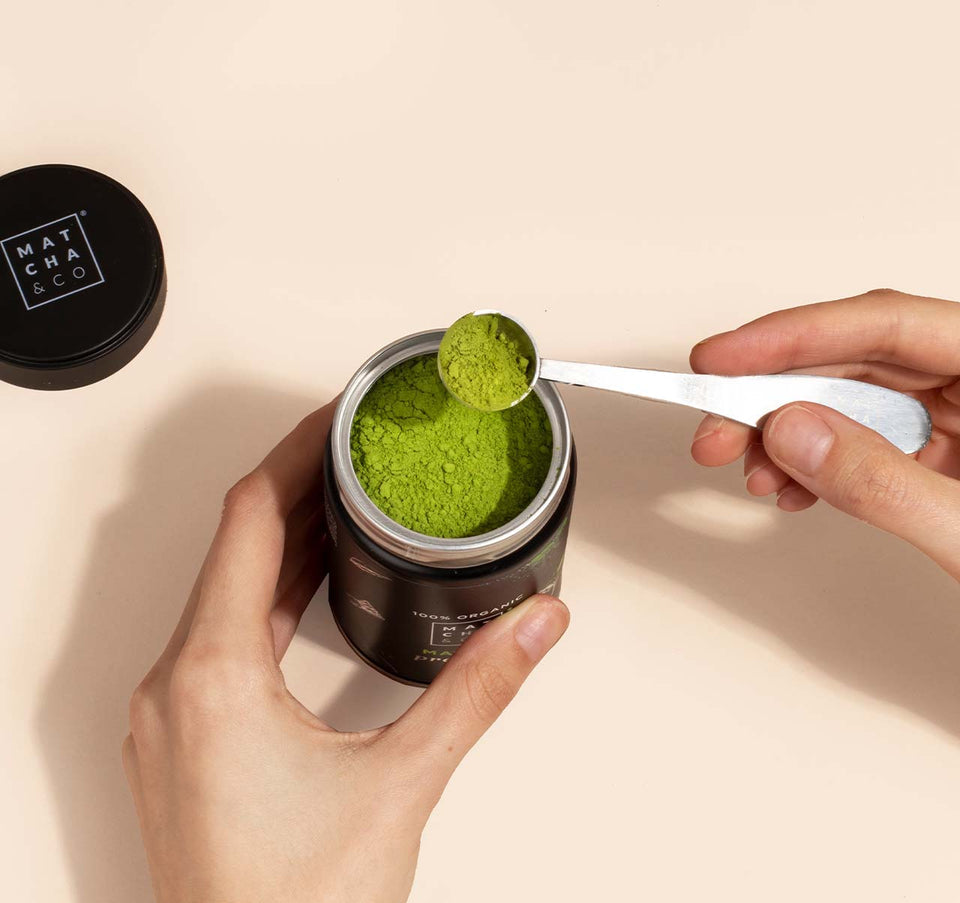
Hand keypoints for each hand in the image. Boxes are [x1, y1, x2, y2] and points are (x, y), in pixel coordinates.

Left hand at [122, 400, 568, 902]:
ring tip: (338, 505)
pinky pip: (219, 636)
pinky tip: (306, 591)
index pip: (247, 518)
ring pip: (223, 592)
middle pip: (232, 545)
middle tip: (349, 451)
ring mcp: (172, 717)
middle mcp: (176, 686)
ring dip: (279, 542)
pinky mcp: (185, 742)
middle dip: (294, 488)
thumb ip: (476, 695)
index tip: (334, 418)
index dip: (294, 454)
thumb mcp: (401, 784)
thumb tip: (534, 628)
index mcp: (213, 674)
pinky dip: (266, 597)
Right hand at [689, 288, 959, 580]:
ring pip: (854, 402)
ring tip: (748, 471)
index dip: (794, 335)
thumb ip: (884, 482)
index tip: (724, 359)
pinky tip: (788, 488)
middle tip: (714, 428)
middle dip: (774, 396)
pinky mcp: (947, 455)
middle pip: (860, 361)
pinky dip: (817, 465)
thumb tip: (793, 432)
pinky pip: (866, 442)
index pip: (891, 324)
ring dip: (787, 435)